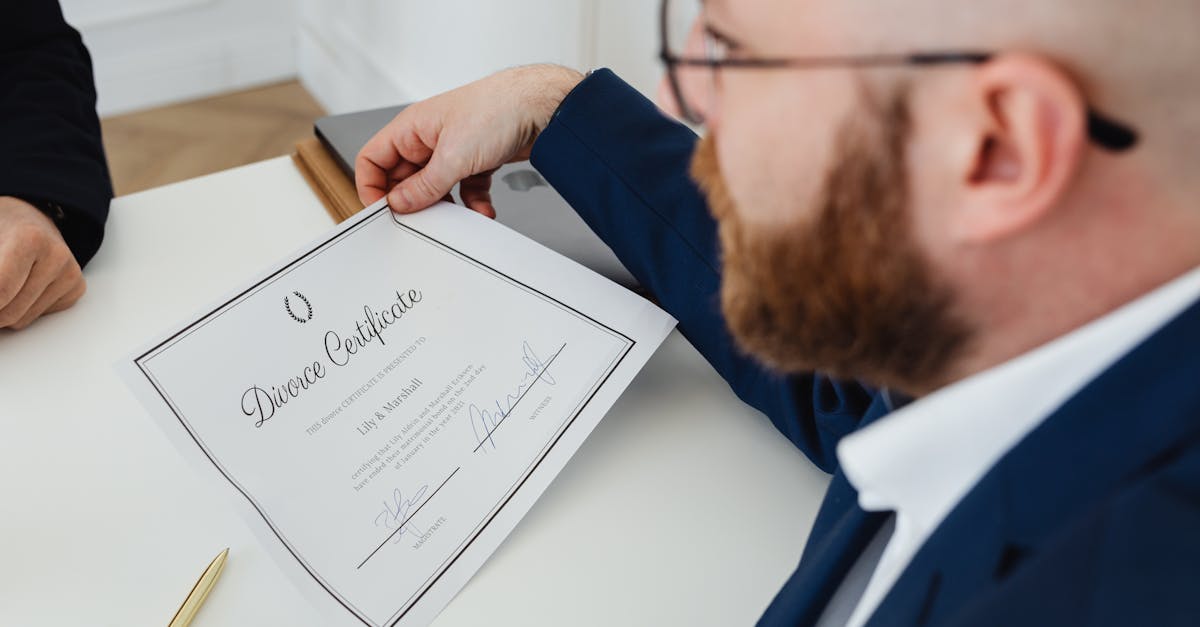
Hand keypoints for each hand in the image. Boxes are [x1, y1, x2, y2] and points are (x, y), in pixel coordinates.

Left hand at [0, 196, 85, 329]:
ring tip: (0, 288)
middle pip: (11, 311)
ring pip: (23, 319)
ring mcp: (70, 274)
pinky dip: (22, 309)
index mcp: (30, 239)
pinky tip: (20, 287)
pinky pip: (38, 316)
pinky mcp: (76, 288)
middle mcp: (57, 256)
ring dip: (4, 311)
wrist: (25, 217)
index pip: (1, 290)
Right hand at [356, 64, 583, 217]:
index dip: (372, 186)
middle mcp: (429, 138)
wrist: (542, 108)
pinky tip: (482, 211)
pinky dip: (472, 203)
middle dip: (413, 201)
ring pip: (435, 187)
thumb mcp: (453, 156)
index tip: (382, 210)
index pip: (373, 159)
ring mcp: (453, 150)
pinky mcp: (477, 161)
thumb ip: (424, 185)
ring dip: (445, 206)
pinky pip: (465, 189)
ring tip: (453, 217)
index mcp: (411, 128)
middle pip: (404, 178)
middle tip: (421, 220)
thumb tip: (400, 203)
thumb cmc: (497, 109)